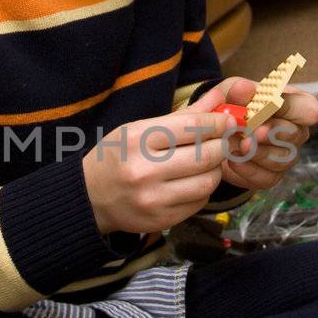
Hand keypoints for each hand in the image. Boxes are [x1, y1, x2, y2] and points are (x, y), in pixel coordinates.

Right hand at [82, 105, 240, 235]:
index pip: (192, 127)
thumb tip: (221, 98)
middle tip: (224, 141)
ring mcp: (153, 198)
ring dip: (216, 170)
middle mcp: (144, 170)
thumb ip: (183, 115)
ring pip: (208, 181)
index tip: (227, 121)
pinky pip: (199, 202)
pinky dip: (203, 189)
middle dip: (222, 146)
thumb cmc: (117, 155)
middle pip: (206, 155)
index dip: (217, 123)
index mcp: (138, 139)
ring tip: (208, 163)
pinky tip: (192, 182)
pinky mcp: (161, 220)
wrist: (90, 197)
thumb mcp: (140, 128)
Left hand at [193, 75, 317, 192]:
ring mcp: (287, 156)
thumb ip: (238, 90)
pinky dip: (248, 170)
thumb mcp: (232, 92)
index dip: (290, 109)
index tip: (267, 106)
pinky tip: (233, 160)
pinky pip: (267, 177)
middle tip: (253, 131)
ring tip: (238, 145)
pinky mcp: (272, 176)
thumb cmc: (233, 106)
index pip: (308, 110)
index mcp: (296, 106)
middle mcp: (297, 132)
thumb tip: (243, 88)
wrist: (217, 134)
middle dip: (273, 133)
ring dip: (259, 153)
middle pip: (295, 135)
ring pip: (282, 159)